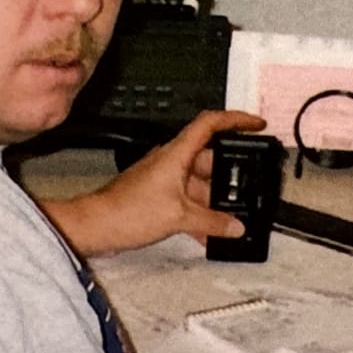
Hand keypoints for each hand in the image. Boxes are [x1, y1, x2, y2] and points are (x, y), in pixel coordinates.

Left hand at [42, 110, 265, 256]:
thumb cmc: (126, 211)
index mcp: (176, 154)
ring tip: (231, 217)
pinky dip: (199, 213)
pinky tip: (209, 233)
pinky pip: (187, 200)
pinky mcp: (158, 196)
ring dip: (214, 200)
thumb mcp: (178, 217)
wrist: (96, 225)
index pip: (210, 123)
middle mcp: (171, 161)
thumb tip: (234, 226)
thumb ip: (211, 222)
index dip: (235, 120)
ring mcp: (164, 179)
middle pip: (209, 158)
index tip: (256, 124)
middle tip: (247, 189)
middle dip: (229, 175)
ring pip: (199, 183)